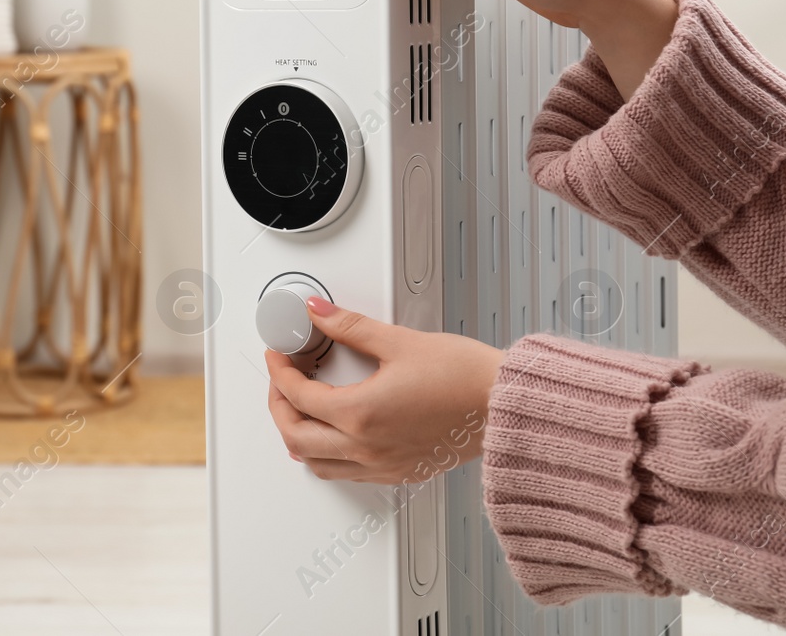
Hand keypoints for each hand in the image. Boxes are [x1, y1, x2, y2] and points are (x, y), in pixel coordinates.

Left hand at [265, 297, 504, 484]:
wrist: (507, 407)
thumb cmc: (466, 378)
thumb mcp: (400, 341)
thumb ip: (350, 326)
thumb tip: (319, 312)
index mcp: (362, 414)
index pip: (297, 397)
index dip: (279, 371)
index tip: (278, 356)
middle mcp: (367, 447)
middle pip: (296, 437)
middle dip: (279, 406)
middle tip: (282, 381)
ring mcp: (383, 465)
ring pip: (317, 464)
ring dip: (298, 438)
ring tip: (299, 410)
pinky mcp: (401, 472)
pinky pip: (346, 474)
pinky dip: (327, 456)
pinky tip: (333, 436)